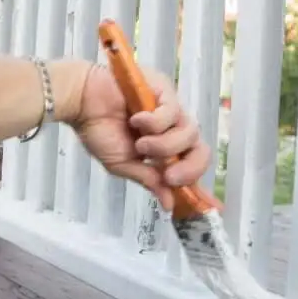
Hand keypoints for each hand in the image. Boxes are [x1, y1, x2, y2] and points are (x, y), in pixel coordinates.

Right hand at [71, 64, 210, 211]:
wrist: (81, 102)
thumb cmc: (98, 129)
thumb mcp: (123, 164)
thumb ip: (148, 180)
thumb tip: (169, 204)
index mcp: (164, 147)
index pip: (190, 164)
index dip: (201, 183)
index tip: (215, 207)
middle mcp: (172, 128)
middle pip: (200, 150)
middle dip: (188, 168)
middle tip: (168, 176)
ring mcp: (170, 108)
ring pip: (188, 133)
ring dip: (164, 145)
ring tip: (140, 144)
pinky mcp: (165, 91)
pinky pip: (173, 112)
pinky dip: (154, 123)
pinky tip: (135, 120)